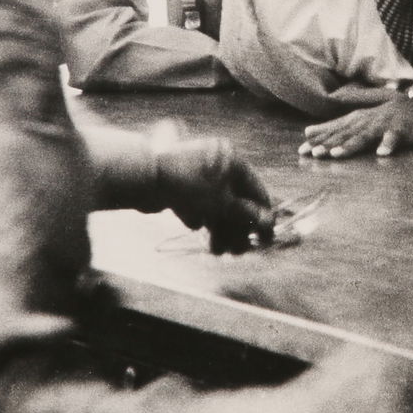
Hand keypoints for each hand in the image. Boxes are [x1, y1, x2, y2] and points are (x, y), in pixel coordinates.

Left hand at [156, 136, 274, 253]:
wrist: (144, 177)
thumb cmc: (189, 185)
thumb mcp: (222, 202)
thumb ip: (245, 213)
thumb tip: (268, 222)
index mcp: (232, 160)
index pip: (255, 189)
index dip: (262, 215)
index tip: (265, 238)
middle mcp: (217, 165)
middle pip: (235, 201)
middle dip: (237, 228)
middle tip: (238, 252)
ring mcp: (197, 175)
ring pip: (215, 206)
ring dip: (219, 229)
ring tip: (216, 250)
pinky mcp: (179, 186)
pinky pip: (197, 205)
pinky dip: (200, 219)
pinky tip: (197, 229)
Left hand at [300, 95, 412, 158]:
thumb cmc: (387, 115)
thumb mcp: (360, 118)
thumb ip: (335, 125)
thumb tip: (307, 131)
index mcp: (357, 119)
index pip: (333, 130)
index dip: (317, 140)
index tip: (301, 151)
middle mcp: (367, 121)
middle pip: (345, 134)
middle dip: (329, 144)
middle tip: (314, 154)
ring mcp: (384, 125)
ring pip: (365, 136)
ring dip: (351, 145)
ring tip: (337, 154)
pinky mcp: (401, 130)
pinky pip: (394, 138)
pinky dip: (388, 144)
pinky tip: (382, 153)